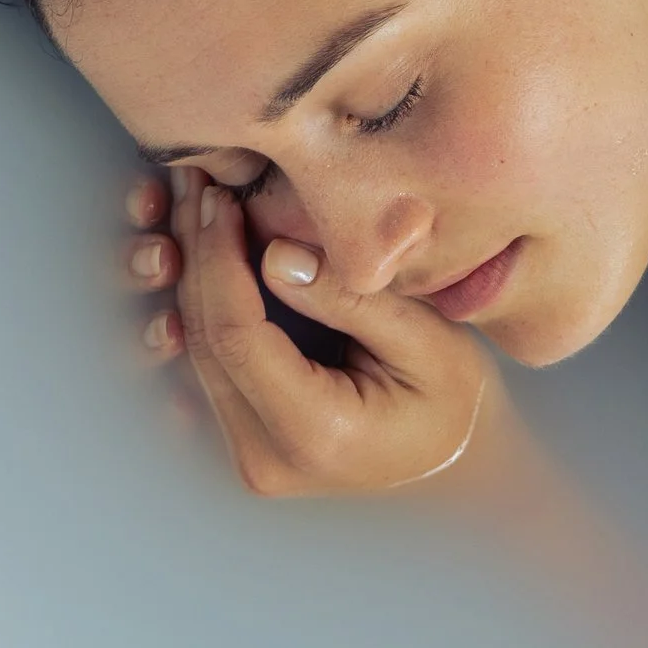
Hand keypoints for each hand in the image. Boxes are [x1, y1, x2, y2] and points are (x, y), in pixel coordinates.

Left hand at [121, 166, 491, 494]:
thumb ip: (352, 301)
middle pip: (205, 340)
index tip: (221, 199)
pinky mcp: (244, 435)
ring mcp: (248, 453)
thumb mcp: (427, 342)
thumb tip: (275, 252)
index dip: (219, 260)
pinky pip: (211, 359)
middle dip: (197, 254)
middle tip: (198, 183)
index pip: (237, 336)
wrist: (455, 464)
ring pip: (197, 347)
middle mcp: (265, 456)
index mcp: (314, 433)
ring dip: (192, 271)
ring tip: (193, 203)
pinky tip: (206, 249)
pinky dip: (205, 299)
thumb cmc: (455, 402)